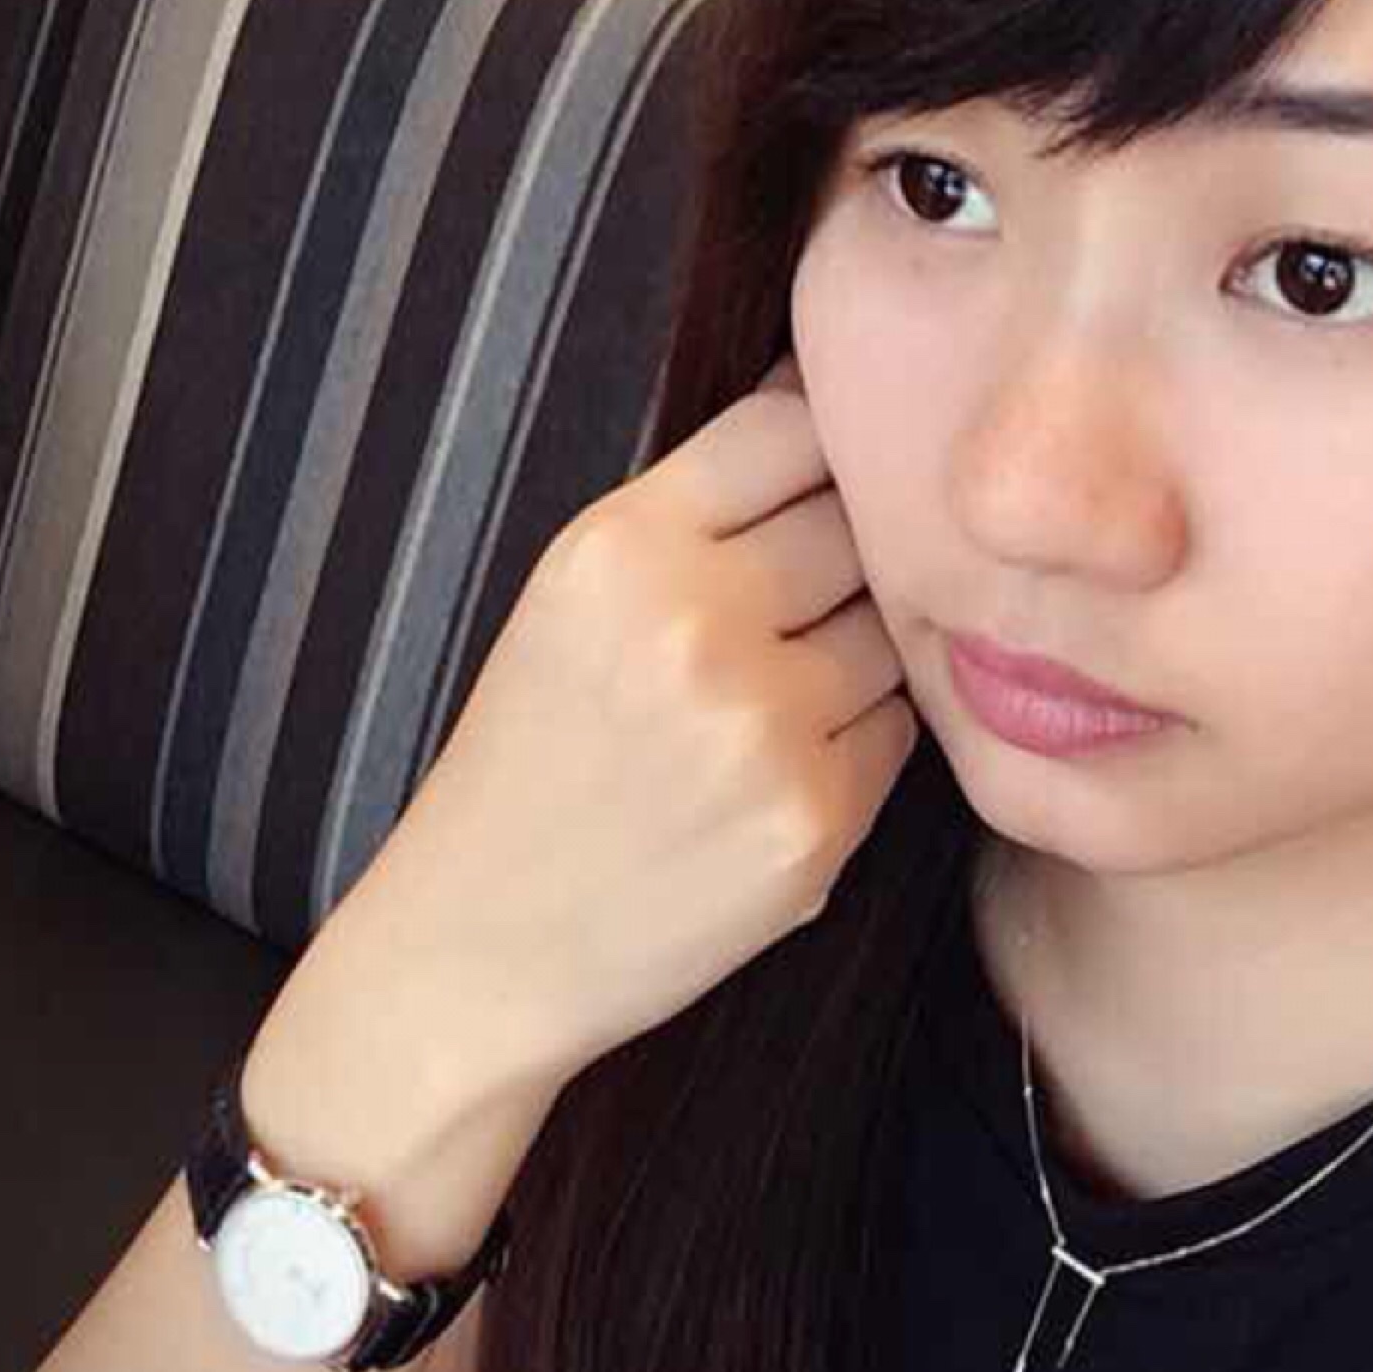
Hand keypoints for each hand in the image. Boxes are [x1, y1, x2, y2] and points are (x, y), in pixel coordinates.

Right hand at [313, 348, 919, 1095]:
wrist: (474, 948)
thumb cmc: (533, 757)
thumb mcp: (572, 597)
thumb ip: (697, 513)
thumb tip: (838, 423)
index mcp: (620, 545)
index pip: (789, 426)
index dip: (825, 442)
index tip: (830, 467)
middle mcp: (695, 623)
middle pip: (857, 525)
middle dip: (842, 559)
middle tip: (797, 605)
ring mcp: (763, 725)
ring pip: (889, 632)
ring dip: (858, 656)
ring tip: (767, 702)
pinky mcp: (814, 819)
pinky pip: (897, 731)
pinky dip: (858, 743)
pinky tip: (777, 773)